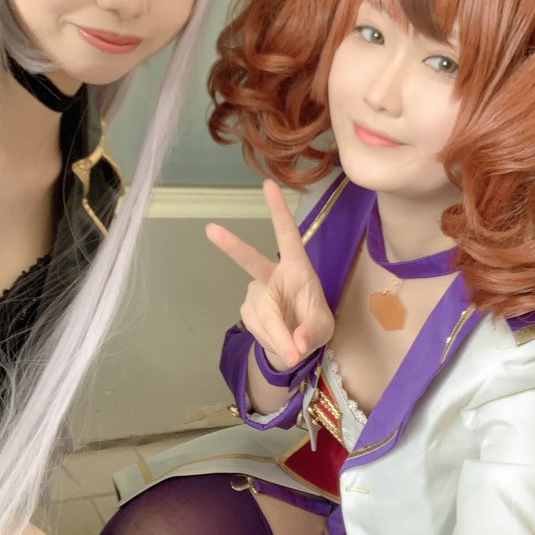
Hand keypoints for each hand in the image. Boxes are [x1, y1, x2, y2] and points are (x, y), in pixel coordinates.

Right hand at [206, 179, 333, 369]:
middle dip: (231, 246)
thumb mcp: (324, 329)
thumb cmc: (313, 325)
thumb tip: (295, 345)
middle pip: (249, 261)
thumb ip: (312, 334)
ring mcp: (256, 290)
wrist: (294, 345)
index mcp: (297, 267)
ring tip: (293, 349)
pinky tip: (278, 340)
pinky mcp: (246, 308)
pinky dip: (271, 340)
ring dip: (278, 336)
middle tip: (210, 230)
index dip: (278, 211)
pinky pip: (257, 327)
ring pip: (262, 314)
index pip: (287, 235)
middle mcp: (272, 274)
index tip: (268, 185)